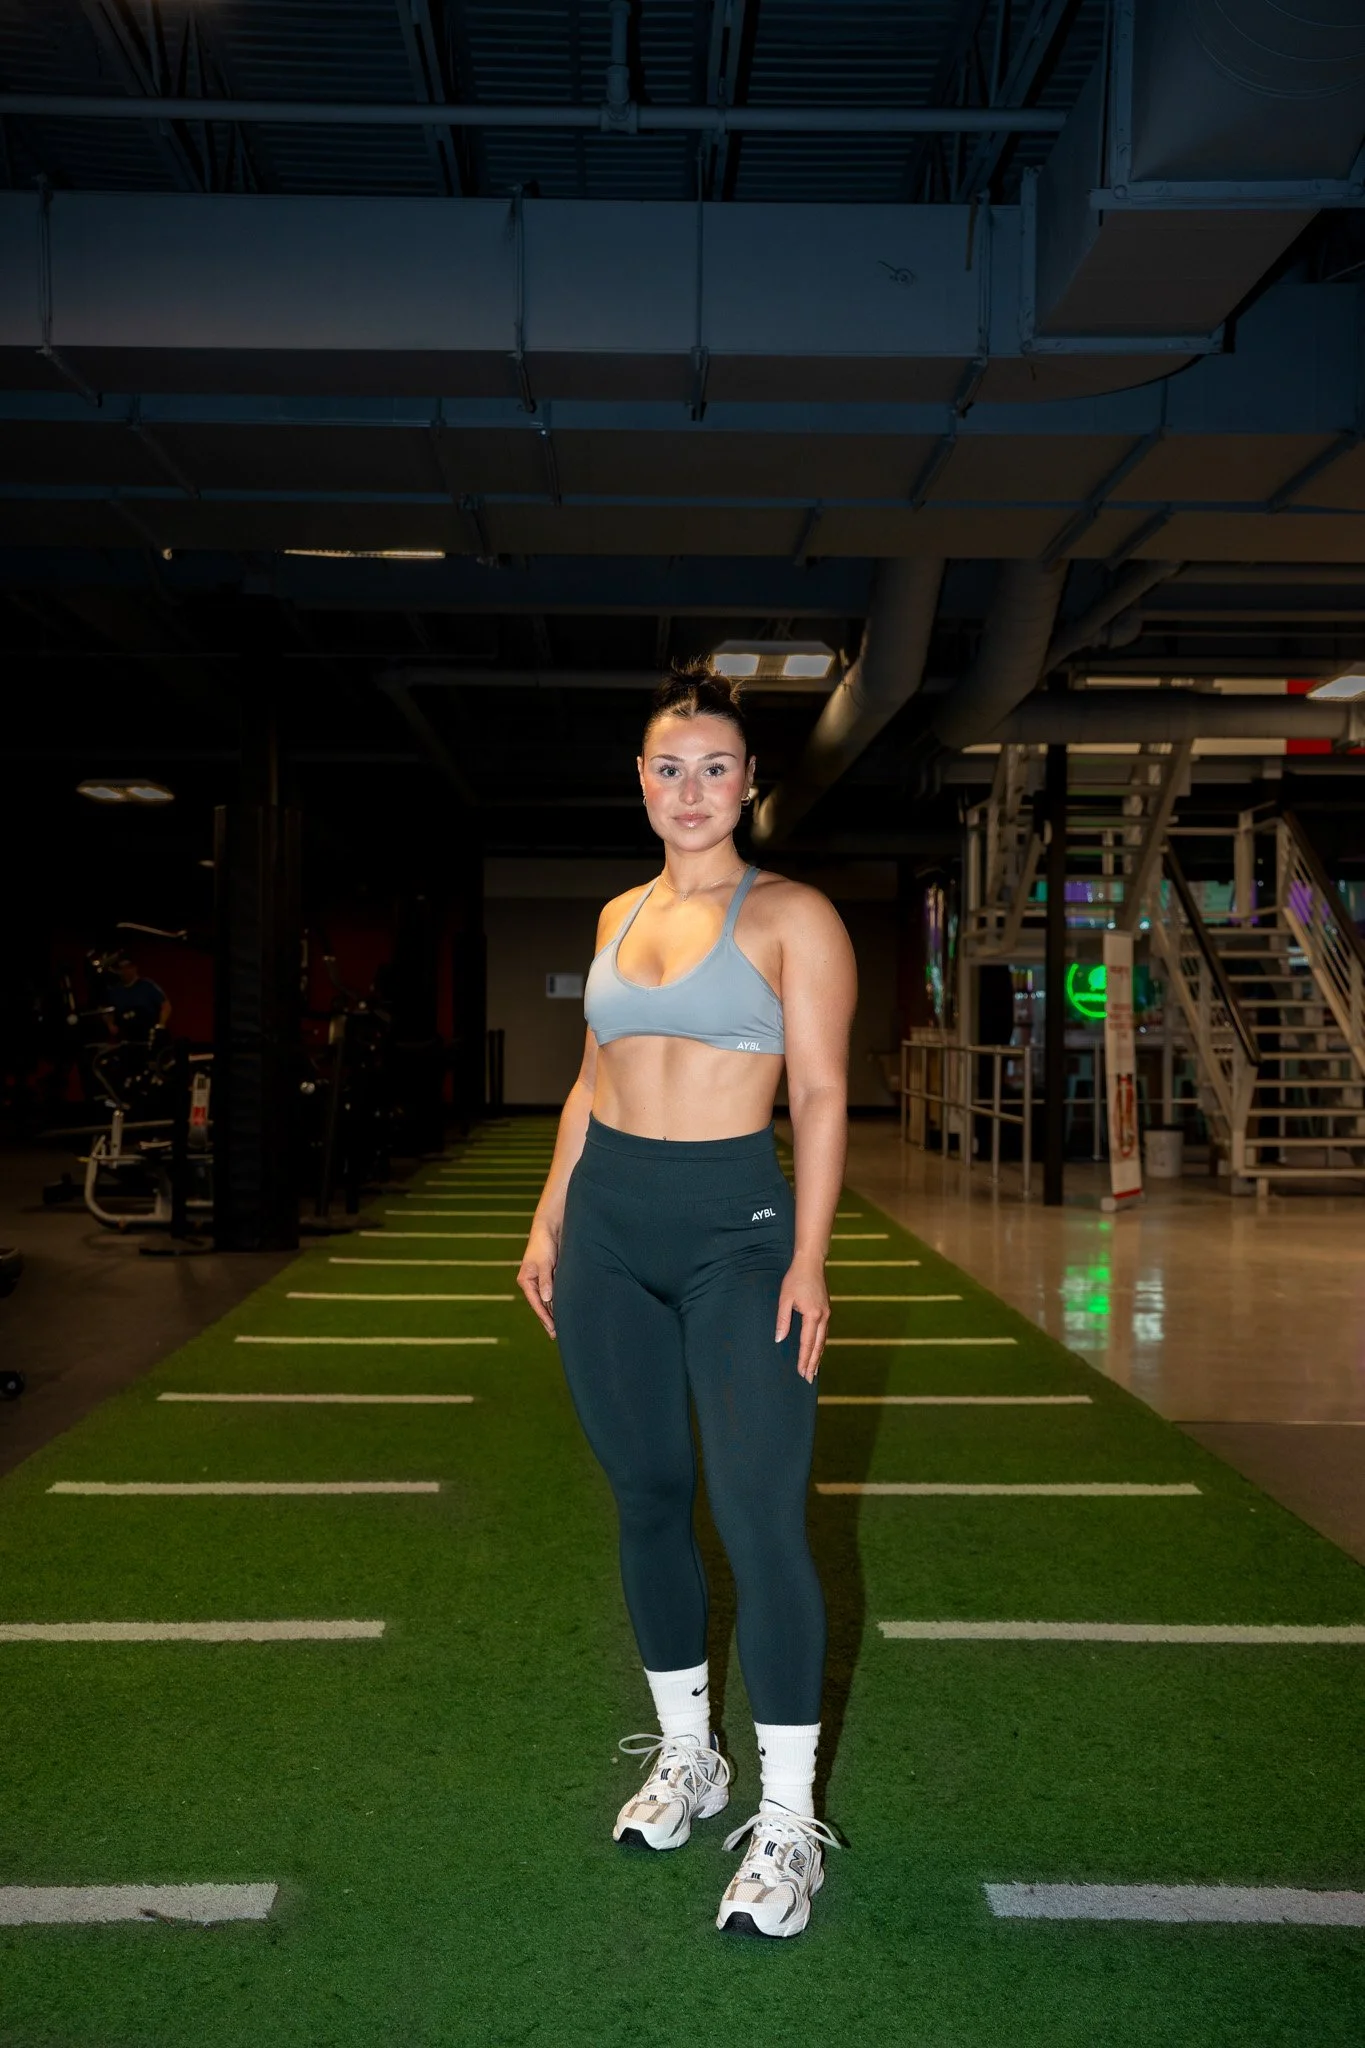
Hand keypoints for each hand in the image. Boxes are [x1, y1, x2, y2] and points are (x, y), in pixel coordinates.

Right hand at [517, 1222, 559, 1338]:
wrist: (549, 1228)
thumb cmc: (544, 1244)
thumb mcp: (544, 1263)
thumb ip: (546, 1280)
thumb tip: (547, 1299)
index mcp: (526, 1281)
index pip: (536, 1304)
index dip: (544, 1318)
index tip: (552, 1330)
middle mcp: (532, 1283)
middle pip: (541, 1305)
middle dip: (549, 1319)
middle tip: (557, 1335)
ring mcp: (541, 1280)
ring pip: (547, 1301)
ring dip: (554, 1312)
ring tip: (562, 1327)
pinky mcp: (549, 1276)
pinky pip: (553, 1293)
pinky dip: (558, 1302)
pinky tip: (564, 1311)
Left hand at [776, 1255, 828, 1382]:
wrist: (811, 1263)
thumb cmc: (795, 1279)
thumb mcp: (784, 1298)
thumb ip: (782, 1320)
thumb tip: (778, 1339)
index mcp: (813, 1315)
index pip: (807, 1343)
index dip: (804, 1359)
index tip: (801, 1373)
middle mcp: (823, 1317)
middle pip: (818, 1346)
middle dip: (813, 1363)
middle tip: (808, 1379)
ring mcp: (827, 1314)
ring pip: (823, 1341)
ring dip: (818, 1356)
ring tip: (814, 1370)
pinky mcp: (826, 1310)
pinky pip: (824, 1333)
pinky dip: (820, 1345)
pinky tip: (817, 1350)